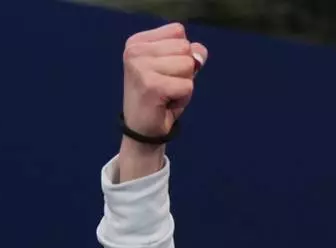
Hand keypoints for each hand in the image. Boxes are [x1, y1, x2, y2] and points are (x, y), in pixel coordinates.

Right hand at [117, 23, 206, 180]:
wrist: (143, 129)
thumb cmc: (160, 98)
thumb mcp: (175, 70)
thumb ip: (189, 54)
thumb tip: (200, 51)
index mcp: (138, 41)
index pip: (178, 31)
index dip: (182, 53)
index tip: (166, 71)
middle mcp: (135, 50)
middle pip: (185, 47)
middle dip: (185, 71)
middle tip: (168, 85)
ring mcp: (140, 66)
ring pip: (187, 65)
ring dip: (185, 84)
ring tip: (167, 93)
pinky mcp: (151, 85)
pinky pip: (188, 86)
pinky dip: (184, 98)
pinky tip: (167, 102)